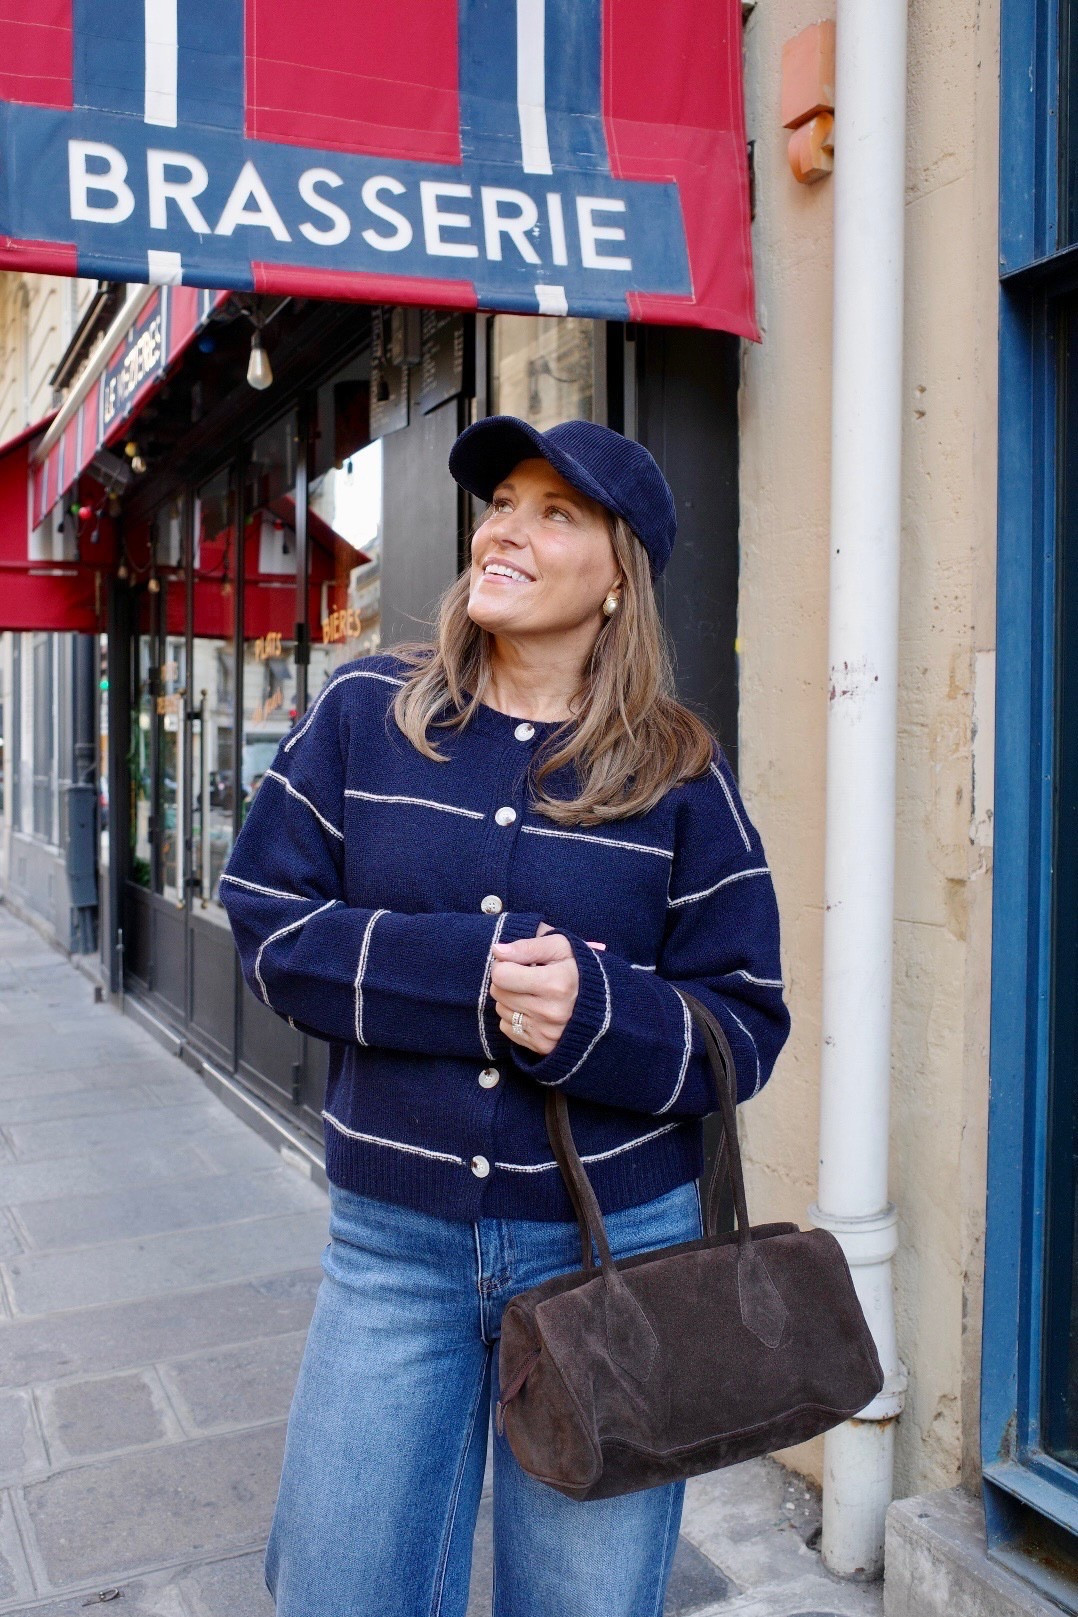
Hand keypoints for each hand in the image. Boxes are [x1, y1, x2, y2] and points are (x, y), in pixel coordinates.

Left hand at [490, 922, 605, 1054]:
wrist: (607, 1004)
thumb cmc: (580, 969)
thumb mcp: (561, 947)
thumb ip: (528, 946)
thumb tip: (496, 950)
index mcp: (556, 984)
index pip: (501, 974)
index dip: (505, 964)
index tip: (519, 963)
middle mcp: (550, 1012)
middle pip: (498, 992)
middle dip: (508, 980)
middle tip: (528, 977)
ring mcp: (546, 1032)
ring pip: (501, 1009)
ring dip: (511, 998)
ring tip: (535, 993)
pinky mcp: (542, 1046)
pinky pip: (508, 1028)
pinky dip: (516, 1017)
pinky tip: (535, 1010)